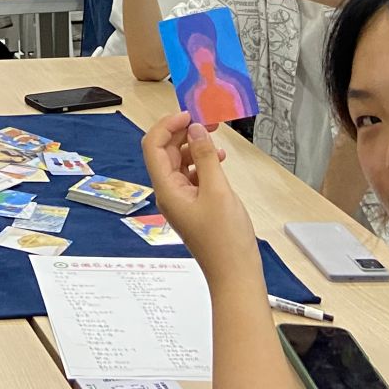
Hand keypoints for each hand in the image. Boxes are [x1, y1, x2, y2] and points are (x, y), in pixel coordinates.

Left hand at [140, 113, 256, 278]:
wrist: (236, 275)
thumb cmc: (226, 240)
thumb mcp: (217, 191)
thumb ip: (204, 157)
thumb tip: (194, 129)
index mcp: (166, 189)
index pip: (152, 146)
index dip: (167, 125)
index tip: (188, 113)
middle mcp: (169, 193)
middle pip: (165, 152)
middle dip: (182, 131)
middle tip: (206, 120)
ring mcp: (181, 200)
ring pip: (180, 163)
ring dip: (194, 146)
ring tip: (215, 138)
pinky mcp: (195, 206)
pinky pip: (192, 176)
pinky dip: (203, 163)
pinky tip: (219, 160)